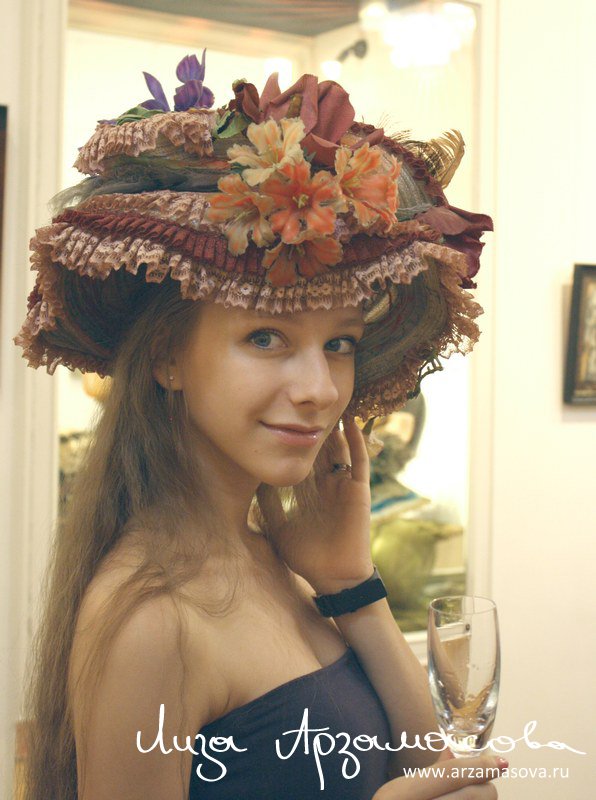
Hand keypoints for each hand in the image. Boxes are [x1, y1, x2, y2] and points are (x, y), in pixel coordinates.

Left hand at [266, 415, 374, 591]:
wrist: (333, 575)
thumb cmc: (307, 556)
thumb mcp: (279, 527)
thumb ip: (267, 506)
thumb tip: (251, 484)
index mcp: (309, 493)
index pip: (300, 461)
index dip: (292, 443)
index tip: (279, 420)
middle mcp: (326, 485)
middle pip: (319, 450)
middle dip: (311, 430)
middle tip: (301, 404)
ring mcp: (343, 485)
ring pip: (339, 450)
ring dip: (334, 428)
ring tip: (326, 404)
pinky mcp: (359, 490)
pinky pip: (359, 461)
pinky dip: (357, 441)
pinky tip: (352, 422)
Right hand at [372, 754, 506, 799]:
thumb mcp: (401, 791)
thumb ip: (431, 772)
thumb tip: (455, 749)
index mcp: (401, 795)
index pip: (450, 775)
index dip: (478, 766)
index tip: (500, 762)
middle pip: (470, 795)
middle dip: (485, 787)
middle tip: (486, 783)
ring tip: (469, 796)